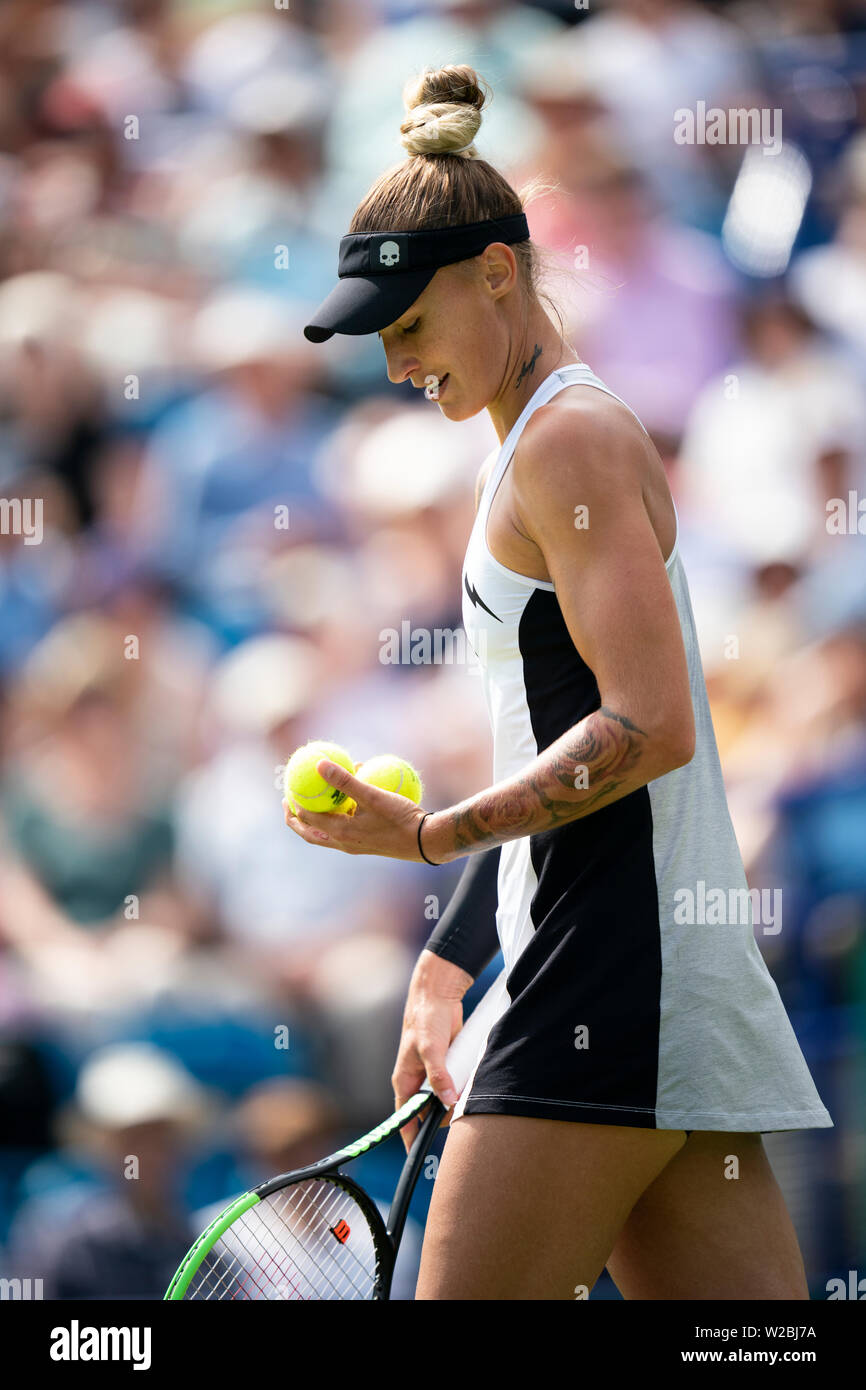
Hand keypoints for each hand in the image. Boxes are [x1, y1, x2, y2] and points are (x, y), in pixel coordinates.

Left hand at [283, 758, 429, 860]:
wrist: (425, 842)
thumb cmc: (400, 818)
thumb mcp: (373, 795)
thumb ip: (345, 781)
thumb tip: (320, 763)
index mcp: (341, 833)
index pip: (308, 819)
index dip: (295, 804)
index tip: (289, 790)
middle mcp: (344, 843)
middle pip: (310, 833)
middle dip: (296, 818)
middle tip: (289, 801)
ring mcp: (355, 845)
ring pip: (325, 834)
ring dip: (315, 820)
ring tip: (312, 801)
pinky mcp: (366, 844)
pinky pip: (343, 830)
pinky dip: (337, 817)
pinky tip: (346, 801)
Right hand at [392, 950, 473, 1151]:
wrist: (438, 994)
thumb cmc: (425, 1019)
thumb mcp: (431, 1048)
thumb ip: (439, 1076)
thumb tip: (447, 1102)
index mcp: (405, 1081)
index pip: (404, 1118)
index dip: (411, 1137)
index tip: (419, 1156)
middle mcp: (417, 1081)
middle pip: (430, 1112)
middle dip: (444, 1115)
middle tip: (459, 1110)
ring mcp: (433, 1074)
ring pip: (445, 1099)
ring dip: (457, 1098)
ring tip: (465, 1087)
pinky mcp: (448, 1065)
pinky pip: (456, 1084)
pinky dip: (464, 1084)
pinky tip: (470, 1077)